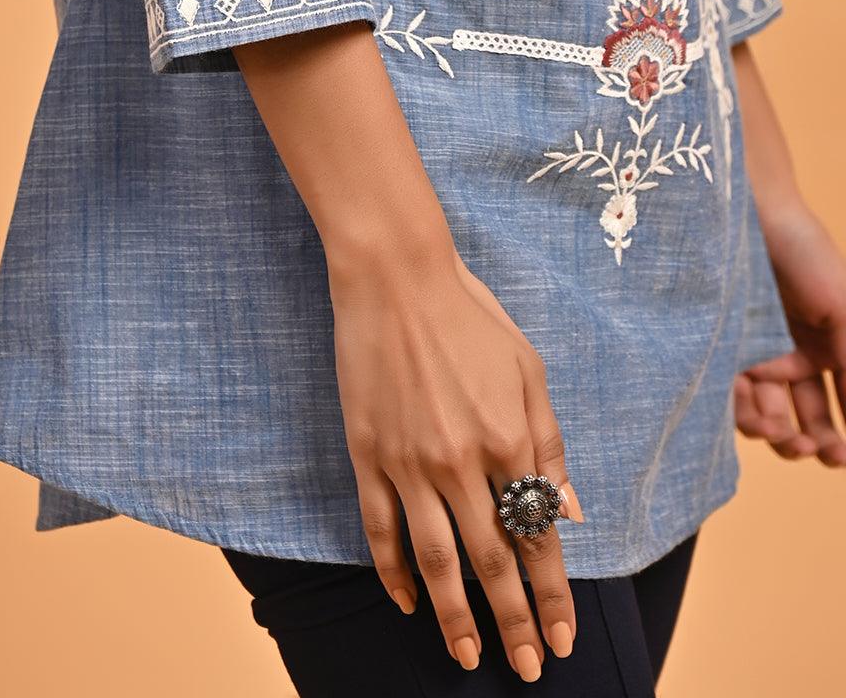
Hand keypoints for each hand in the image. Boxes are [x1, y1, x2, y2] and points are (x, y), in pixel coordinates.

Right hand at [329, 243, 582, 680]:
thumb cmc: (470, 317)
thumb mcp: (528, 370)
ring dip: (454, 616)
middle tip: (527, 668)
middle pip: (491, 561)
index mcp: (508, 438)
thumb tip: (570, 512)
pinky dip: (393, 572)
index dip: (553, 595)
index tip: (564, 636)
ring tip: (467, 655)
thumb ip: (549, 444)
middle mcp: (461, 460)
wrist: (395, 279)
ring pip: (435, 560)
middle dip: (514, 622)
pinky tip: (408, 601)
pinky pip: (379, 529)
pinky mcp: (368, 453)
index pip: (537, 538)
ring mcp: (409, 461)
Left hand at [735, 203, 845, 466]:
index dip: (838, 441)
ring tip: (779, 432)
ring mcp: (752, 353)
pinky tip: (754, 416)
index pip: (835, 408)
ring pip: (763, 414)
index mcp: (825, 351)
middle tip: (810, 449)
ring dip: (774, 434)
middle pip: (800, 419)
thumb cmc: (806, 255)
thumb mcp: (845, 312)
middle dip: (807, 443)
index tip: (841, 460)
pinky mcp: (716, 347)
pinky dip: (741, 412)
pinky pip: (727, 393)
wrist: (752, 216)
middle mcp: (789, 357)